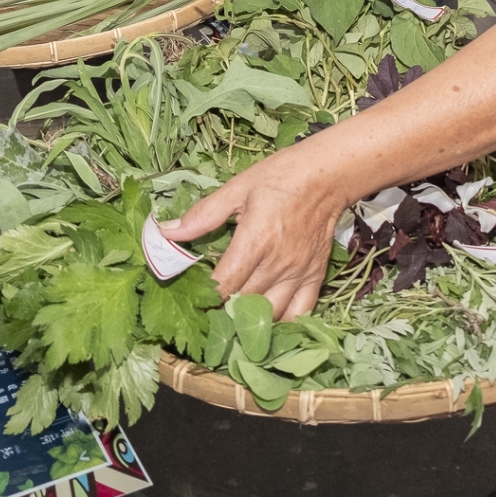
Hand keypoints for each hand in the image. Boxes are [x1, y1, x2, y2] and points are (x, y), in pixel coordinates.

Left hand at [163, 147, 343, 321]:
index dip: (205, 296)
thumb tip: (166, 232)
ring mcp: (299, 273)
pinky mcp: (315, 276)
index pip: (224, 285)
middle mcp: (277, 263)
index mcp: (255, 241)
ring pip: (270, 314)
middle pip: (243, 303)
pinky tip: (267, 321)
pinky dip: (283, 322)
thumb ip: (203, 215)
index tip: (192, 296)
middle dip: (222, 309)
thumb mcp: (238, 188)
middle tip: (206, 308)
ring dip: (249, 320)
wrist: (328, 174)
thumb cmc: (281, 176)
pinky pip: (301, 313)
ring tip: (232, 317)